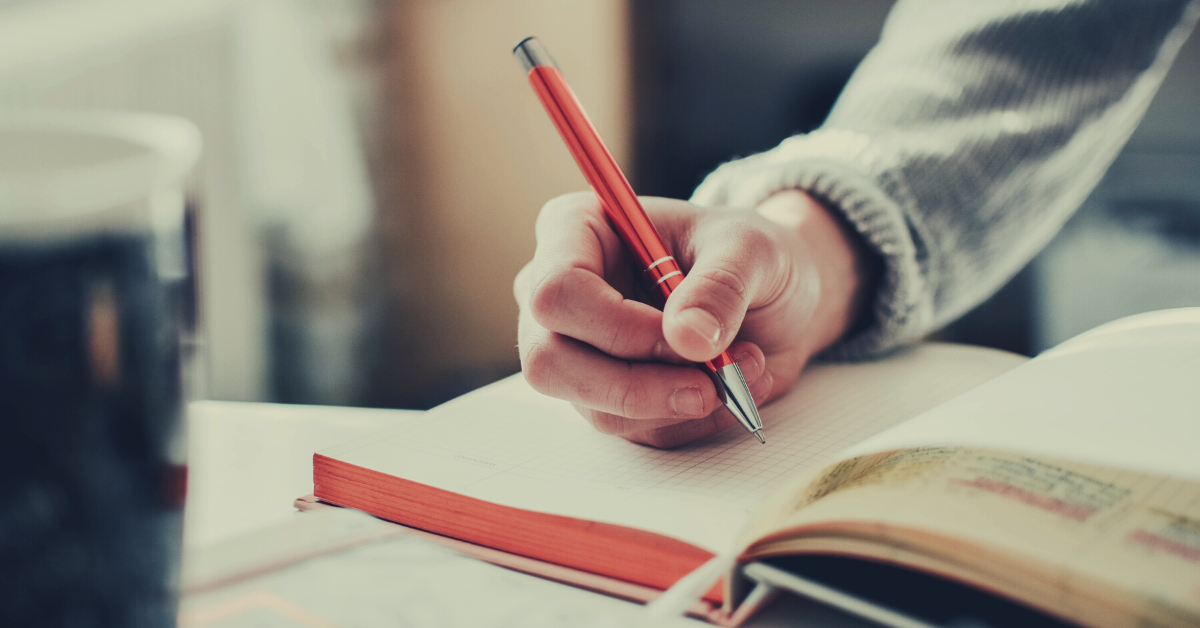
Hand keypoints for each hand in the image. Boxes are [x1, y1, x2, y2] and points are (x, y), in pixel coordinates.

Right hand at [514, 190, 873, 447]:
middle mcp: (561, 294)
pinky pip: (633, 430)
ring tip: (742, 367)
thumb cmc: (749, 255)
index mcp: (576, 231)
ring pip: (593, 406)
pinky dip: (690, 418)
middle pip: (550, 361)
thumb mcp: (752, 250)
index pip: (555, 291)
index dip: (614, 325)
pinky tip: (730, 384)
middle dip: (636, 384)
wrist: (775, 296)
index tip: (683, 336)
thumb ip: (721, 286)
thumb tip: (688, 338)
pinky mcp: (606, 396)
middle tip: (709, 382)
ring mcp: (576, 351)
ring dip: (677, 401)